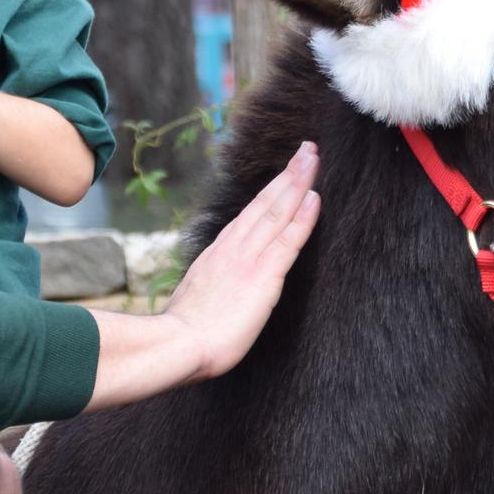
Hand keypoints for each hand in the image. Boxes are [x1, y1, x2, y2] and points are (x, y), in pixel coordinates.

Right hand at [82, 141, 320, 410]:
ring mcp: (248, 258)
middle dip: (287, 175)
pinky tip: (315, 198)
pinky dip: (303, 217)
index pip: (250, 215)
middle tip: (306, 149)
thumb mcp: (195, 299)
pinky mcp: (264, 275)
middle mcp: (233, 248)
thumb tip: (212, 289)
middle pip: (265, 203)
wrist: (178, 344)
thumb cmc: (183, 334)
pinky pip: (289, 240)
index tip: (285, 174)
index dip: (269, 192)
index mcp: (218, 253)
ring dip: (298, 183)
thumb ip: (209, 286)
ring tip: (313, 158)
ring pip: (278, 211)